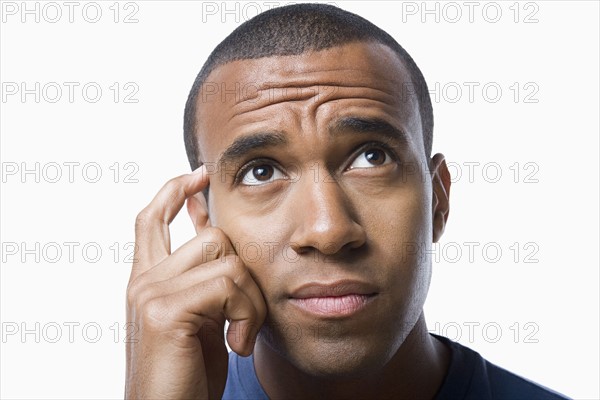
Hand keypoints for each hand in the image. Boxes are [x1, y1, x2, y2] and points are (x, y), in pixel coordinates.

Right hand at [125, 166, 266, 398]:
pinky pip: (228, 283)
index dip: (175, 191)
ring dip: (250, 298)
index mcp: (147, 281)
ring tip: (240, 334)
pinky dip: (247, 314)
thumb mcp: (201, 319)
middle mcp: (143, 281)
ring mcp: (150, 292)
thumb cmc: (187, 376)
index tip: (200, 174)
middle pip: (212, 235)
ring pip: (226, 255)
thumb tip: (213, 235)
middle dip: (243, 273)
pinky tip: (236, 344)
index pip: (152, 219)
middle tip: (244, 316)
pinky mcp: (166, 309)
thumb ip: (204, 278)